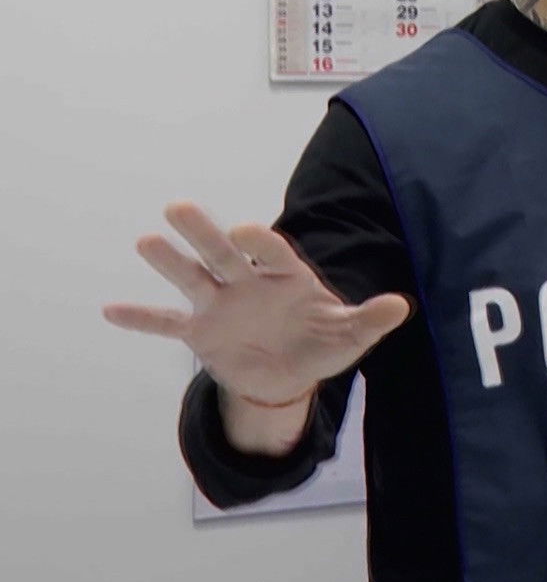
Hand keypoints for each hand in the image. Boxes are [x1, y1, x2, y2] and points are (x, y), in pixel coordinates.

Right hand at [102, 202, 412, 405]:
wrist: (290, 375)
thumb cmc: (322, 342)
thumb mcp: (350, 335)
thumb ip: (369, 320)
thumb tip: (400, 307)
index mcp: (286, 276)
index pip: (272, 252)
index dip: (260, 242)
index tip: (246, 230)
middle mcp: (248, 282)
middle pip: (223, 254)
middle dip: (204, 233)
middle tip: (179, 207)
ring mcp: (221, 305)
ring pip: (192, 279)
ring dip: (170, 263)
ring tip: (146, 242)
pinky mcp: (201, 332)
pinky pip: (167, 324)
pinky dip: (142, 319)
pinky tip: (110, 311)